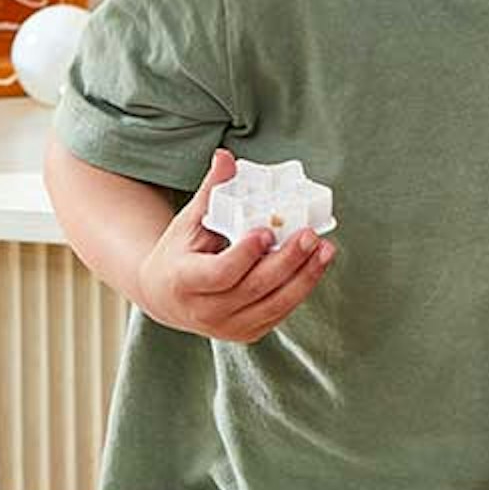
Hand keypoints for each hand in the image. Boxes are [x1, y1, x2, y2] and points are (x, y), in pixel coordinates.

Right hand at [135, 147, 335, 343]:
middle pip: (254, 288)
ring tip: (324, 249)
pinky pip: (279, 312)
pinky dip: (300, 289)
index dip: (244, 255)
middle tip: (310, 235)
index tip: (266, 232)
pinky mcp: (245, 333)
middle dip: (287, 260)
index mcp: (183, 281)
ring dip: (304, 277)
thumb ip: (211, 190)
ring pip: (273, 305)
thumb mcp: (188, 221)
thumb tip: (226, 156)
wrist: (164, 296)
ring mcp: (226, 327)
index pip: (219, 273)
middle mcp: (204, 311)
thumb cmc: (179, 252)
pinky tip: (316, 265)